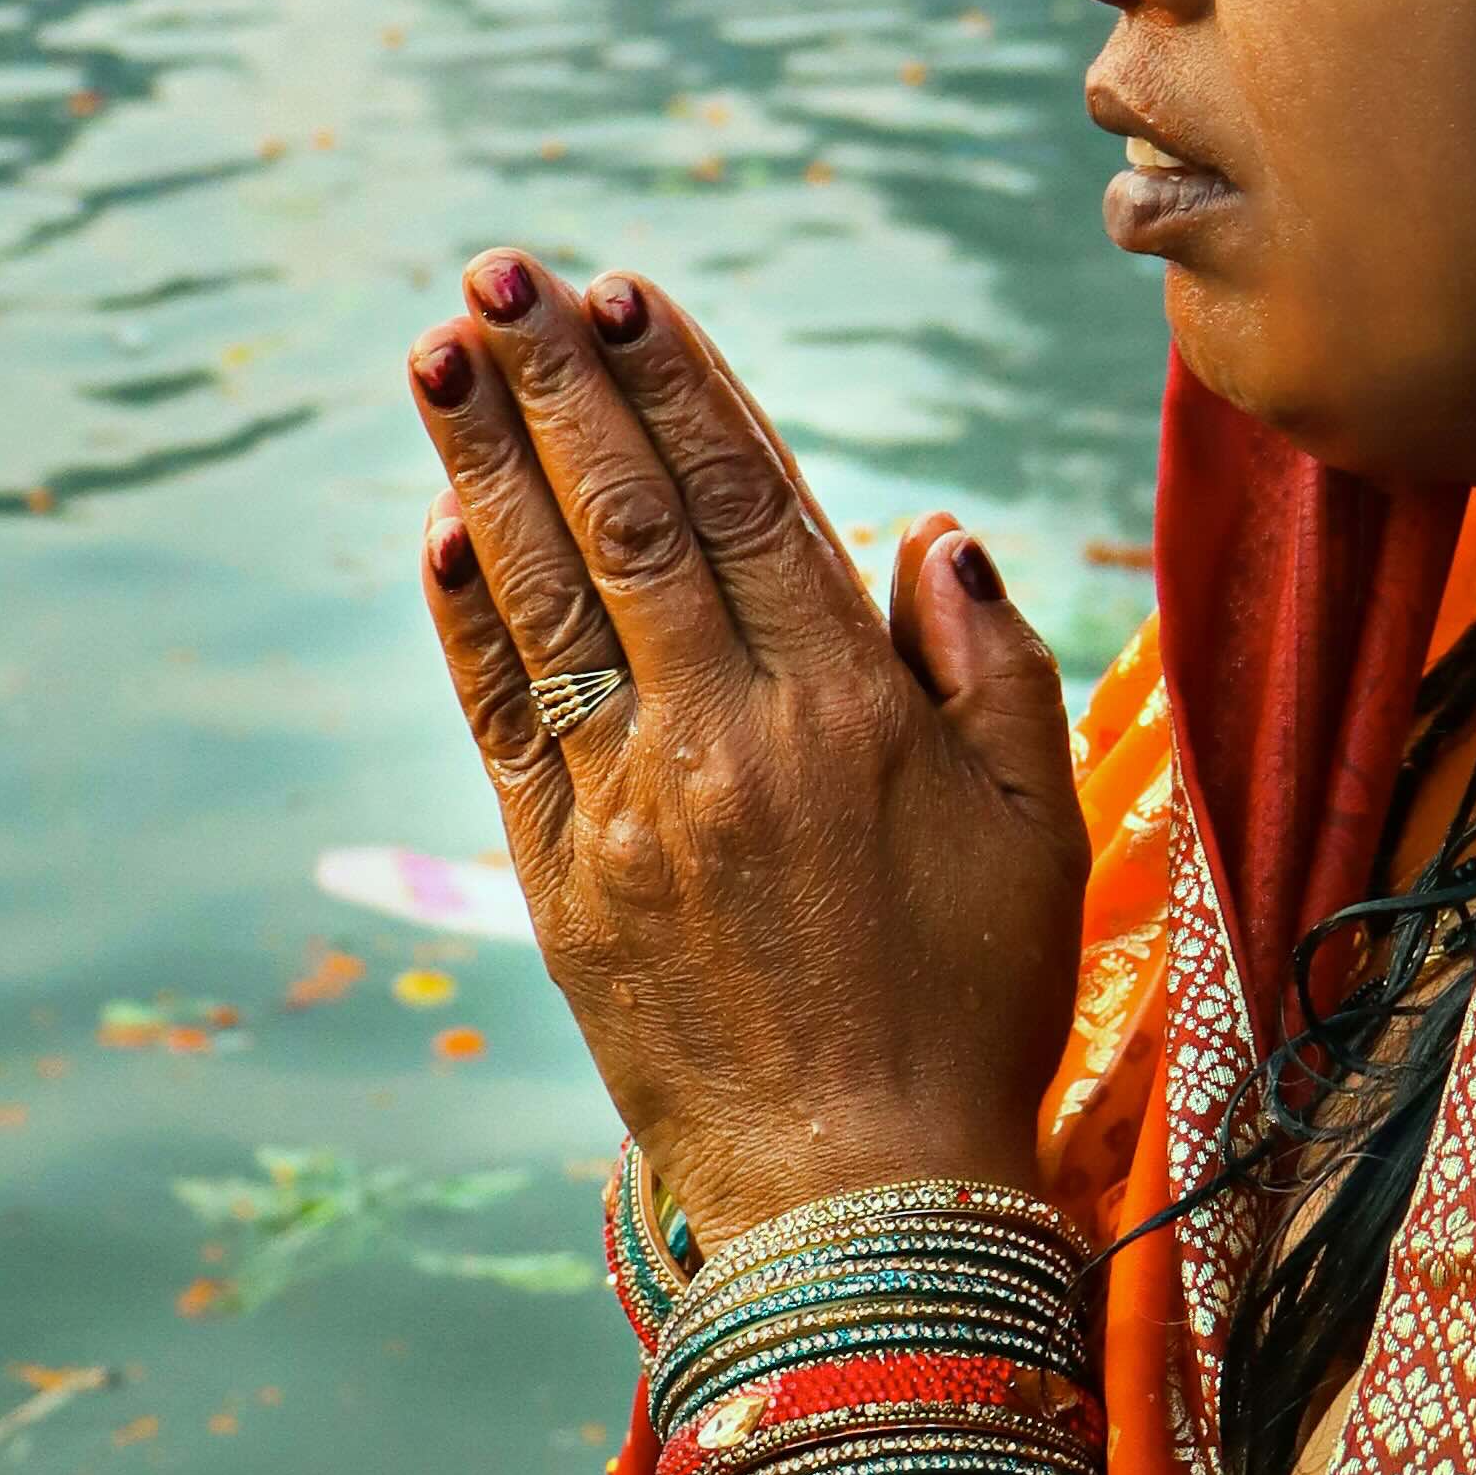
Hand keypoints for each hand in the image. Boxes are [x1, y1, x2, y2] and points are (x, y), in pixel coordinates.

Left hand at [405, 251, 1088, 1241]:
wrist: (865, 1200)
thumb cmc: (974, 1005)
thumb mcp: (1036, 822)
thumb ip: (990, 662)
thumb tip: (929, 533)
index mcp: (851, 709)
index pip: (747, 499)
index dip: (679, 385)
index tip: (622, 292)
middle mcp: (728, 738)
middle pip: (628, 518)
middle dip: (557, 383)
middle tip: (498, 274)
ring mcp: (628, 808)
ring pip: (546, 598)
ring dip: (485, 464)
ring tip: (439, 354)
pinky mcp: (558, 881)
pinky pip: (500, 720)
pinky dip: (468, 619)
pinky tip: (444, 530)